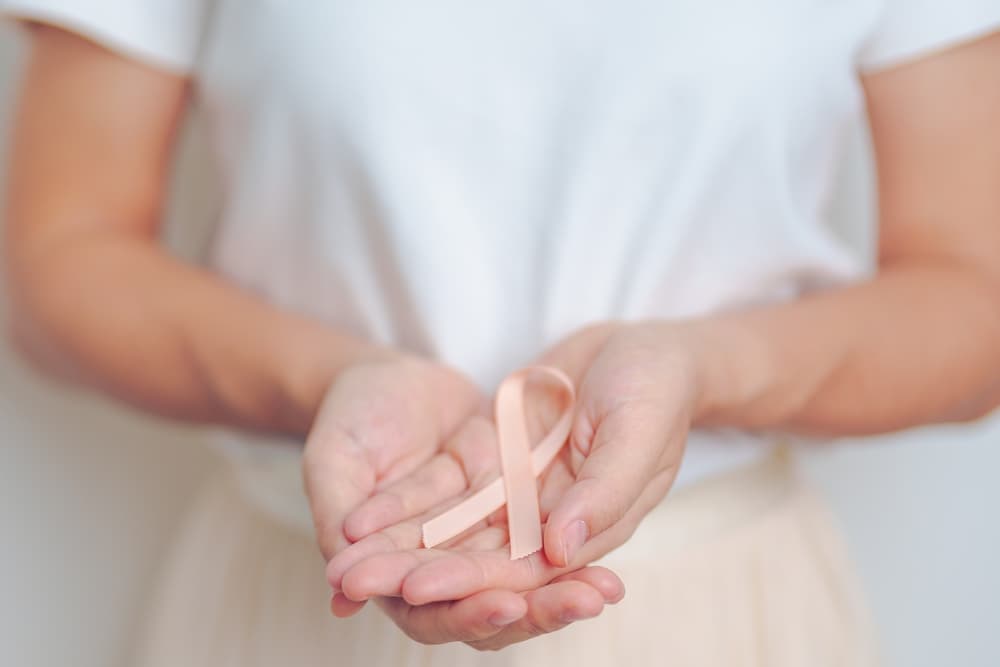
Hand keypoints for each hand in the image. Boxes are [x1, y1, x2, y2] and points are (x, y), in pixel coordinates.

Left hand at [328, 321, 696, 627]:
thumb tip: (558, 550)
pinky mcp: (500, 466)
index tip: (419, 587)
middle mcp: (551, 525)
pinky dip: (411, 511)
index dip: (474, 583)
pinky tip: (363, 523)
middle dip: (423, 576)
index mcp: (591, 530)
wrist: (642, 346)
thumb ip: (604, 492)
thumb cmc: (657, 388)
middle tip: (361, 583)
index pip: (529, 575)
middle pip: (481, 564)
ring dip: (405, 553)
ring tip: (349, 568)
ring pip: (457, 536)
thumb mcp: (638, 431)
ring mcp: (523, 496)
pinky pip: (451, 495)